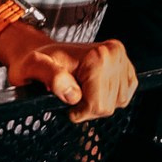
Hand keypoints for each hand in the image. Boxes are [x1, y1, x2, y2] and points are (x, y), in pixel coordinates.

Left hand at [1, 34, 137, 123]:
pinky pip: (124, 96)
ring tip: (81, 89)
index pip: (98, 105)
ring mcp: (121, 59)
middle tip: (71, 94)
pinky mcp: (126, 66)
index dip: (79, 111)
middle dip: (87, 108)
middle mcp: (113, 54)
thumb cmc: (39, 60)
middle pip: (108, 106)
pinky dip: (108, 98)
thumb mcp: (35, 67)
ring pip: (117, 103)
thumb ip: (52, 77)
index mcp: (97, 55)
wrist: (44, 50)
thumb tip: (72, 94)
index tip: (66, 100)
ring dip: (97, 103)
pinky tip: (93, 88)